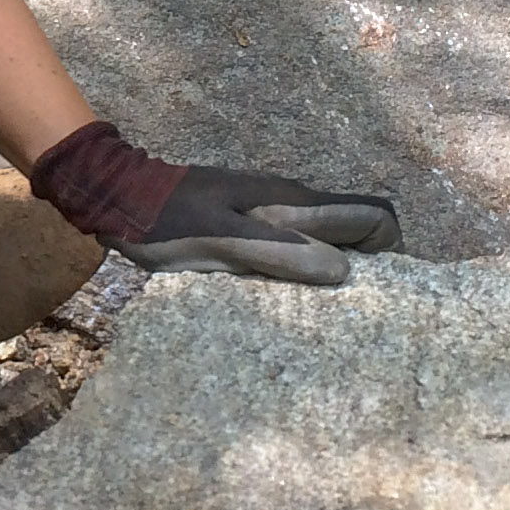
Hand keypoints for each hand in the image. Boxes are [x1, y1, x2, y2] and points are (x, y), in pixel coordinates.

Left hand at [30, 120, 397, 288]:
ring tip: (327, 317)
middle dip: (371, 265)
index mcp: (294, 202)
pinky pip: (296, 241)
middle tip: (357, 315)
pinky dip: (306, 266)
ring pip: (327, 235)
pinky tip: (287, 299)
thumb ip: (278, 253)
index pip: (373, 215)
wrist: (117, 193)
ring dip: (337, 268)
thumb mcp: (220, 242)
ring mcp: (271, 207)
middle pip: (356, 226)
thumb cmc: (166, 222)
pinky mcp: (250, 218)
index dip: (392, 251)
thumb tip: (344, 271)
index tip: (384, 294)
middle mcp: (292, 200)